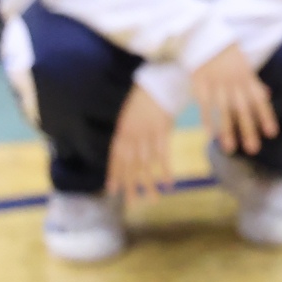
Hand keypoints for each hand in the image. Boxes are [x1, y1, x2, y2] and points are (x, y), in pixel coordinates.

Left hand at [107, 85, 173, 206]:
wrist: (159, 80)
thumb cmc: (146, 95)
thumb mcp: (131, 112)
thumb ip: (128, 129)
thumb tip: (127, 144)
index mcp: (123, 129)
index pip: (116, 156)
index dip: (115, 173)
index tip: (113, 189)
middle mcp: (132, 134)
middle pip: (130, 164)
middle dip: (130, 184)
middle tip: (133, 202)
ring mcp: (147, 134)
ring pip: (146, 163)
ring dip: (149, 182)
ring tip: (153, 198)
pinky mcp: (162, 131)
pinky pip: (163, 155)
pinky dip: (165, 170)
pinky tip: (168, 183)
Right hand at [193, 44, 278, 157]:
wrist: (204, 36)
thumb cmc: (226, 53)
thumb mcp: (244, 65)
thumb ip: (254, 82)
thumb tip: (268, 94)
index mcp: (246, 77)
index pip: (259, 100)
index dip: (266, 116)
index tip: (272, 133)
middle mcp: (233, 82)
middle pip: (243, 109)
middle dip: (249, 130)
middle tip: (253, 150)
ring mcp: (216, 83)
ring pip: (223, 110)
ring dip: (227, 130)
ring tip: (230, 149)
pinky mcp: (200, 83)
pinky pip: (204, 105)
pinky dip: (207, 120)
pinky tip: (211, 135)